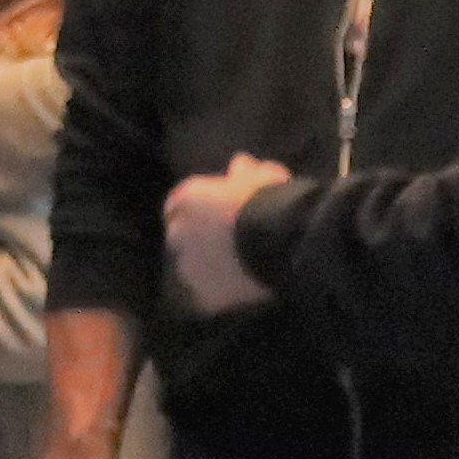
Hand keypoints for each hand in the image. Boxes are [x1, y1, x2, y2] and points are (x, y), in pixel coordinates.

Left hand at [165, 156, 292, 317]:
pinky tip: (240, 290)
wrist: (280, 236)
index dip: (198, 209)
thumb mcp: (263, 176)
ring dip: (208, 267)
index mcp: (185, 199)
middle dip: (199, 239)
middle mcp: (178, 232)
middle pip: (182, 237)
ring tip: (237, 267)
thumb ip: (246, 171)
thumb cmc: (269, 199)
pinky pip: (210, 296)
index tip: (216, 215)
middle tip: (229, 243)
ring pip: (194, 268)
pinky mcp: (205, 293)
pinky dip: (221, 293)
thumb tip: (241, 163)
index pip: (179, 205)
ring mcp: (189, 266)